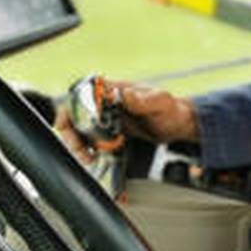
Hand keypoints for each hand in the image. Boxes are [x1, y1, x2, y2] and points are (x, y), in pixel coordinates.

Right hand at [53, 79, 198, 164]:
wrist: (179, 127)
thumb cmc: (170, 109)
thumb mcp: (161, 102)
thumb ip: (144, 99)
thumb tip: (126, 94)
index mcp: (113, 90)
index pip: (81, 94)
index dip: (71, 109)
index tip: (71, 125)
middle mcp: (105, 105)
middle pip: (74, 115)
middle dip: (71, 134)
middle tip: (81, 150)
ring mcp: (106, 121)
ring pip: (80, 132)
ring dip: (79, 145)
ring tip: (89, 158)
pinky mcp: (110, 136)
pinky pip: (93, 144)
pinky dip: (90, 152)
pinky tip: (96, 159)